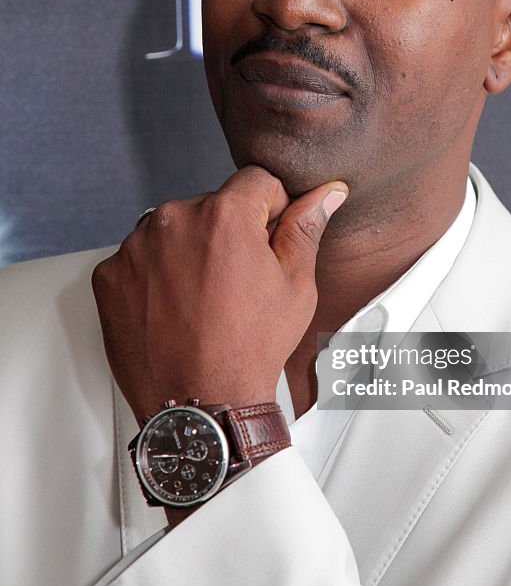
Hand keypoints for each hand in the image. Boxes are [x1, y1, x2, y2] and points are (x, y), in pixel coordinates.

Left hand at [92, 165, 346, 424]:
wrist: (198, 404)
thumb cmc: (250, 349)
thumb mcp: (296, 285)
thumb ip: (306, 228)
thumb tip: (326, 194)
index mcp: (225, 215)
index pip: (256, 180)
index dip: (271, 208)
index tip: (267, 239)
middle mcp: (174, 220)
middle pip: (211, 205)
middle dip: (227, 232)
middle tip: (237, 282)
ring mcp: (135, 247)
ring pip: (173, 230)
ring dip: (188, 251)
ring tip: (204, 299)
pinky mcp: (108, 274)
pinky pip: (139, 258)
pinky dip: (155, 276)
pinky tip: (174, 308)